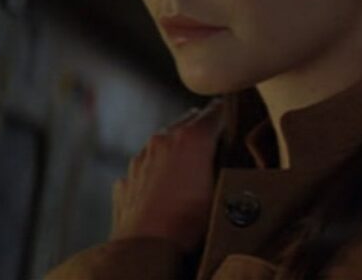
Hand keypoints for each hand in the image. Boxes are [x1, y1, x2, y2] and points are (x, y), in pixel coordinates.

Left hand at [110, 98, 224, 253]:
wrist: (145, 249)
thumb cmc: (188, 223)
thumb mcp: (223, 195)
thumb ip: (228, 171)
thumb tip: (235, 164)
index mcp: (191, 139)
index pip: (216, 112)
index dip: (227, 113)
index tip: (234, 114)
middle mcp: (163, 140)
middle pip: (187, 122)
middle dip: (201, 127)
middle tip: (215, 137)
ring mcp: (141, 158)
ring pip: (163, 143)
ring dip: (176, 149)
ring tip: (189, 166)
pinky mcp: (127, 179)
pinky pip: (145, 167)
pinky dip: (156, 171)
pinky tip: (163, 188)